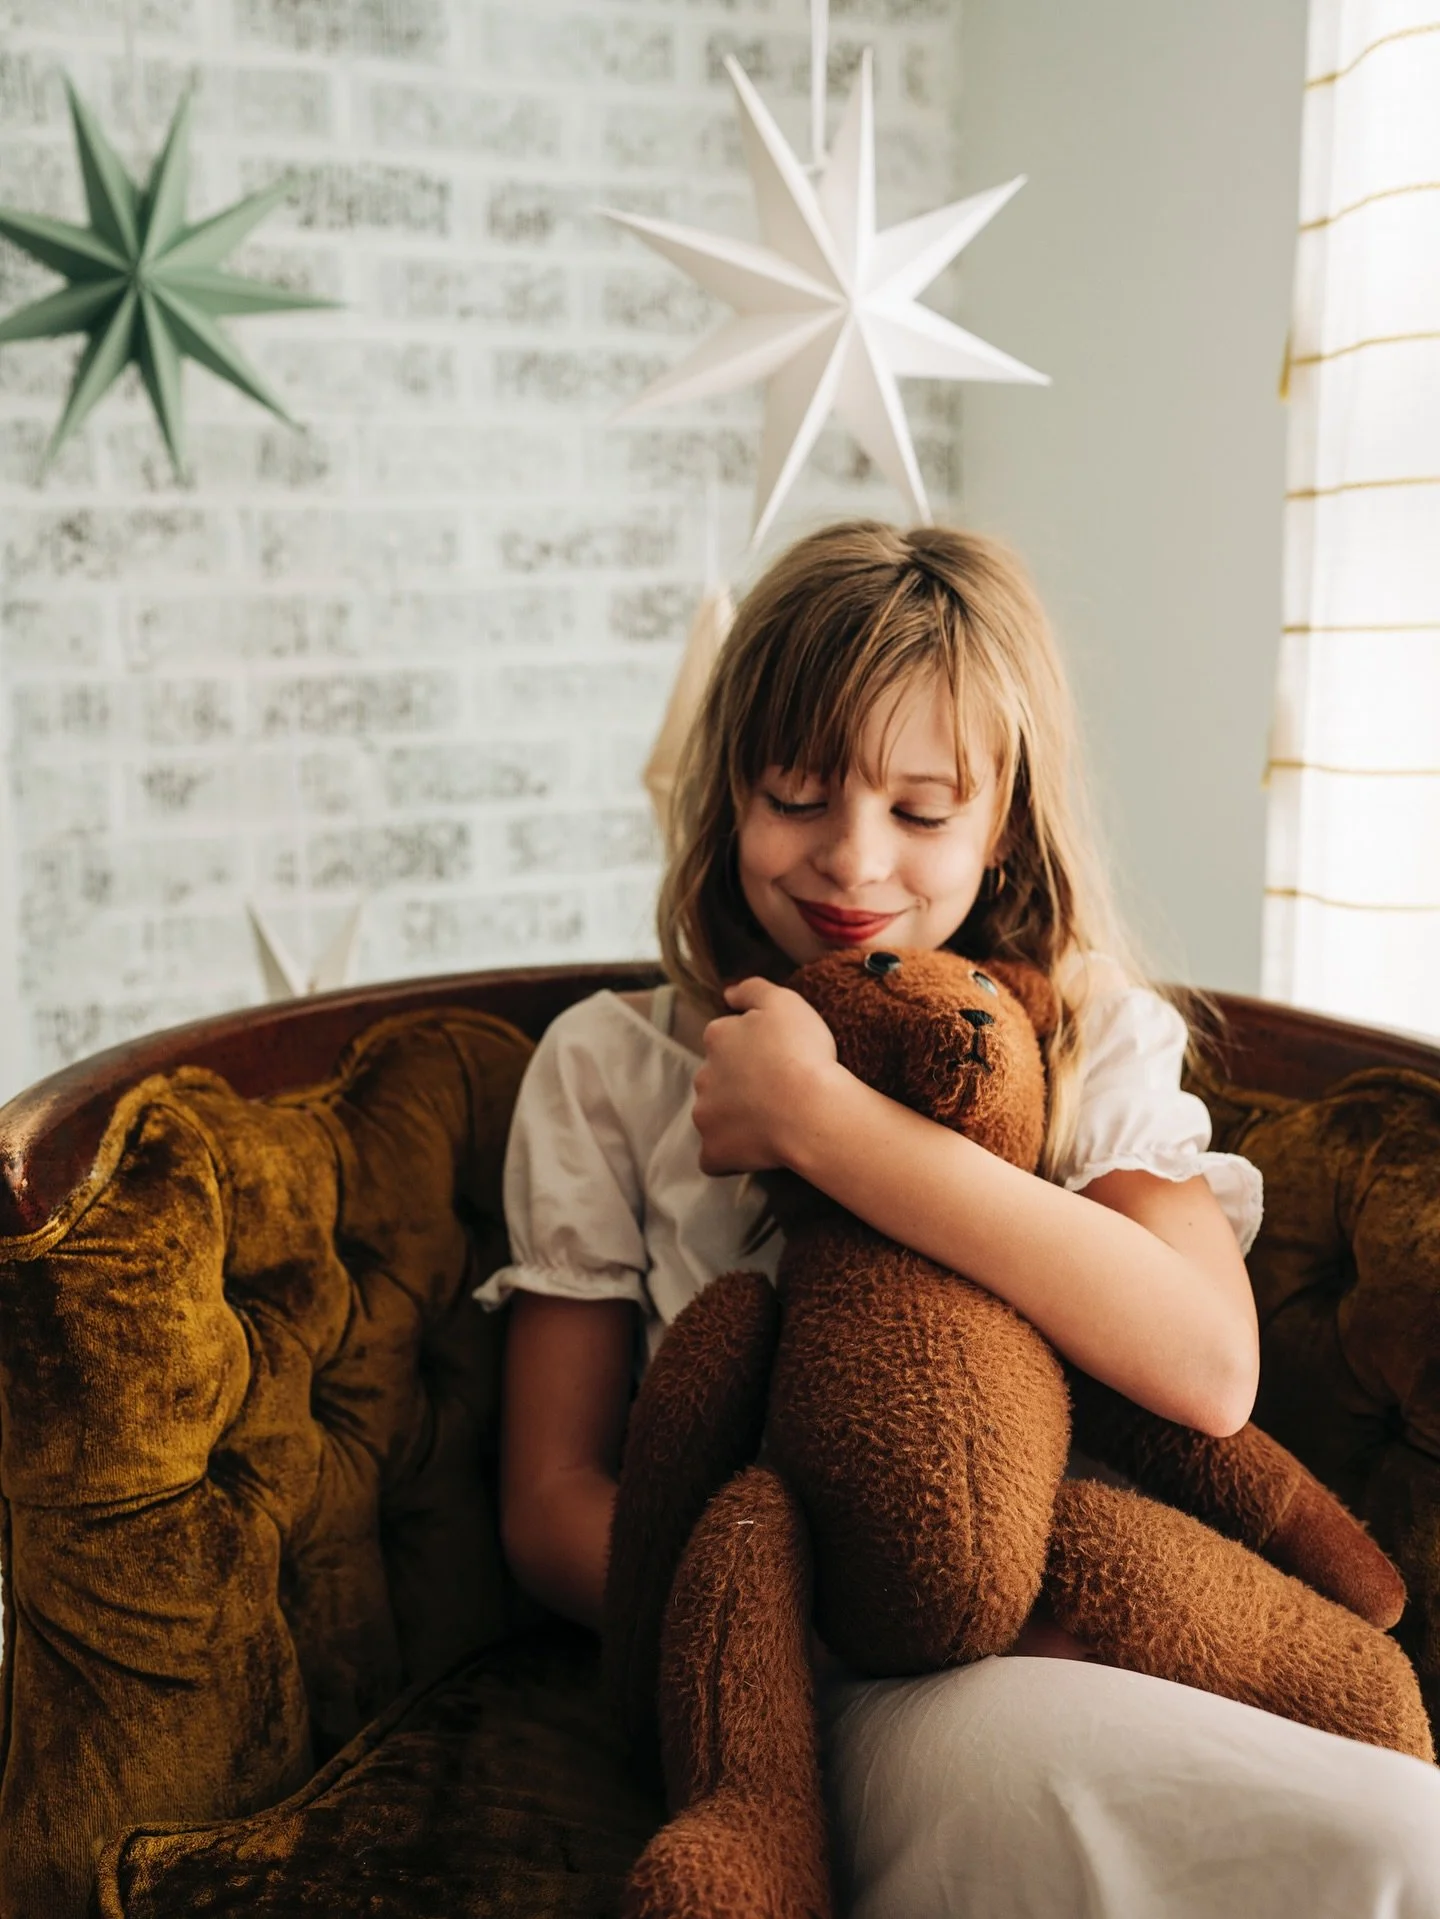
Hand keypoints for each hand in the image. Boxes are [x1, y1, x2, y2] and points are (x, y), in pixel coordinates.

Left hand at [691, 977, 840, 1175]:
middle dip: (737, 1084)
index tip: (777, 1059)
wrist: (810, 1110)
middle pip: (716, 1078)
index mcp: (717, 1038)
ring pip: (713, 1115)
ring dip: (734, 1118)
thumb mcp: (784, 1002)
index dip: (751, 1050)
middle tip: (776, 1091)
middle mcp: (703, 1075)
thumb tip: (727, 993)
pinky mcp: (714, 1151)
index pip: (724, 1040)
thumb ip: (752, 989)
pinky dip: (728, 1155)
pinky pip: (714, 1156)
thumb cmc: (802, 1053)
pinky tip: (754, 1153)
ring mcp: (705, 1116)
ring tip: (772, 1122)